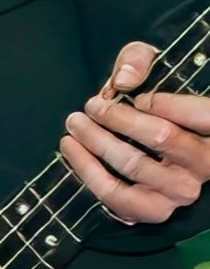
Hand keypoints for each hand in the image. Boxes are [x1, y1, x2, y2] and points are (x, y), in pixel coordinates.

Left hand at [60, 41, 209, 223]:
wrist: (154, 134)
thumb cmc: (155, 95)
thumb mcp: (152, 65)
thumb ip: (139, 60)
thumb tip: (122, 80)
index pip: (199, 114)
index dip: (162, 101)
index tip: (131, 93)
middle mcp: (202, 163)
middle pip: (160, 137)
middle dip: (117, 117)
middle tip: (90, 105)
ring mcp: (180, 190)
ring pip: (136, 168)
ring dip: (97, 143)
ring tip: (74, 123)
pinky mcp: (156, 209)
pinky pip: (121, 200)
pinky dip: (90, 175)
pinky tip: (72, 150)